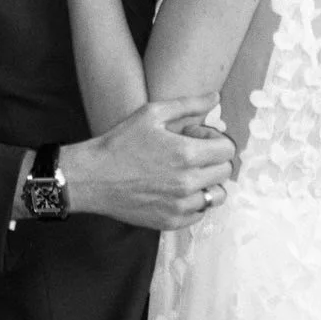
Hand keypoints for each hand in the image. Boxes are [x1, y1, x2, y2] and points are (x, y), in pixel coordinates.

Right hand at [63, 94, 235, 229]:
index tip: (195, 137)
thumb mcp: (152, 114)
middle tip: (189, 154)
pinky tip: (175, 190)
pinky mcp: (171, 222)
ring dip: (207, 182)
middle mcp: (188, 183)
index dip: (214, 139)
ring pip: (217, 196)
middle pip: (225, 172)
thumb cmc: (120, 142)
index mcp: (186, 154)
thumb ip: (188, 105)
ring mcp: (180, 206)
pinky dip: (194, 202)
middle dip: (212, 159)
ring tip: (186, 174)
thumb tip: (216, 98)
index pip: (227, 149)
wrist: (93, 177)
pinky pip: (199, 213)